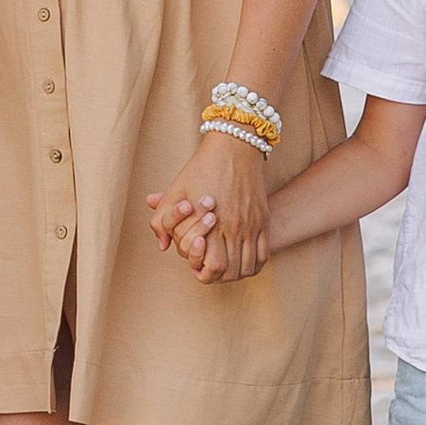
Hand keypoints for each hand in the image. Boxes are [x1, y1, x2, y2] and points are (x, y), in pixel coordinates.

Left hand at [150, 135, 270, 281]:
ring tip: (226, 270)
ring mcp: (252, 224)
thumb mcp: (176, 190)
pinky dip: (253, 265)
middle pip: (232, 270)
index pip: (213, 265)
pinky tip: (243, 263)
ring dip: (236, 273)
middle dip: (220, 277)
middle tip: (211, 272)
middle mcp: (236, 226)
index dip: (204, 273)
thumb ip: (163, 219)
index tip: (198, 269)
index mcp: (213, 222)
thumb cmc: (201, 168)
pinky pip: (263, 254)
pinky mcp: (263, 219)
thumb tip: (162, 246)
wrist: (234, 147)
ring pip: (248, 266)